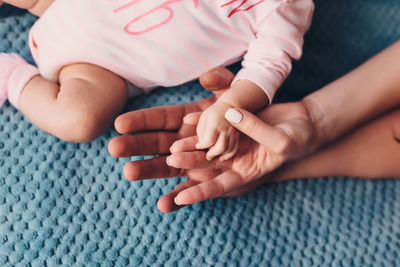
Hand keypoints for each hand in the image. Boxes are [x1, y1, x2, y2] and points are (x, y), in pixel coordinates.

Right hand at [108, 67, 235, 211]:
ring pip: (167, 167)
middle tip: (115, 147)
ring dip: (148, 170)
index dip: (141, 121)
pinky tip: (165, 204)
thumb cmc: (248, 113)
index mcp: (188, 121)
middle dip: (136, 145)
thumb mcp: (235, 95)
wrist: (267, 138)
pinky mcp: (210, 180)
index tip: (120, 123)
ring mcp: (196, 163)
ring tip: (129, 172)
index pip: (159, 120)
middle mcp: (186, 142)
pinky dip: (179, 198)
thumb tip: (206, 77)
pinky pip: (193, 190)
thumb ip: (221, 83)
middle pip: (156, 144)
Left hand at [167, 101, 316, 205]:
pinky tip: (188, 119)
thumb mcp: (280, 139)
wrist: (302, 122)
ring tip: (173, 146)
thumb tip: (230, 116)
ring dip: (190, 145)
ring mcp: (231, 141)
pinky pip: (214, 123)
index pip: (219, 186)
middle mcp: (233, 159)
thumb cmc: (297, 139)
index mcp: (245, 172)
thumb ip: (256, 130)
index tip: (181, 199)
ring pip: (206, 145)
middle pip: (208, 164)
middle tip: (172, 160)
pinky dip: (203, 121)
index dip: (201, 192)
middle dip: (190, 163)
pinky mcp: (231, 124)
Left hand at [195, 101, 239, 160]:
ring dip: (220, 155)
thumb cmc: (213, 113)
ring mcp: (233, 132)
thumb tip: (201, 143)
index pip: (208, 140)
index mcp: (215, 123)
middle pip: (220, 147)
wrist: (230, 107)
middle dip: (212, 154)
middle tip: (207, 156)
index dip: (201, 145)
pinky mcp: (238, 136)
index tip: (198, 145)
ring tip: (213, 156)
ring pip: (228, 150)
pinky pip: (235, 148)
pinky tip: (222, 156)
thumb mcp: (203, 118)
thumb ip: (200, 131)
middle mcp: (226, 128)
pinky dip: (228, 154)